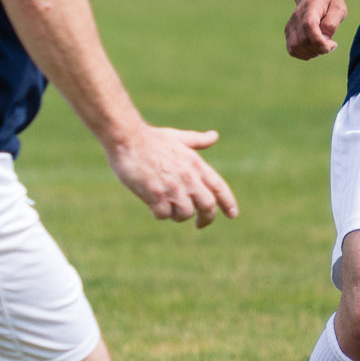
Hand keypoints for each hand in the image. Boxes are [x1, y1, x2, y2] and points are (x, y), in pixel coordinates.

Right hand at [105, 125, 238, 228]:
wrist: (127, 139)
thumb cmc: (151, 138)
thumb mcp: (178, 137)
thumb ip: (197, 141)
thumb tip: (214, 136)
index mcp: (195, 163)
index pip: (218, 186)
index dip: (227, 202)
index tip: (232, 214)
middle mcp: (188, 177)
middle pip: (207, 205)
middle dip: (207, 218)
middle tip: (200, 224)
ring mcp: (173, 188)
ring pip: (185, 213)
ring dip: (177, 215)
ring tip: (167, 206)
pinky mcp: (156, 195)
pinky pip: (164, 215)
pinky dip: (159, 213)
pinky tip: (152, 205)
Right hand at [284, 0, 346, 59]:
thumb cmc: (329, 2)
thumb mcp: (339, 7)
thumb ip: (332, 22)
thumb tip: (324, 38)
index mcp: (310, 6)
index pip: (308, 25)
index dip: (319, 40)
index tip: (332, 45)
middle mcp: (297, 16)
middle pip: (303, 40)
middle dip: (320, 48)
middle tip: (331, 44)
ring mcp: (290, 25)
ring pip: (296, 47)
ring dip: (312, 52)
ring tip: (323, 46)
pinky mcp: (288, 33)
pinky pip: (292, 50)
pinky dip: (304, 54)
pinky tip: (315, 49)